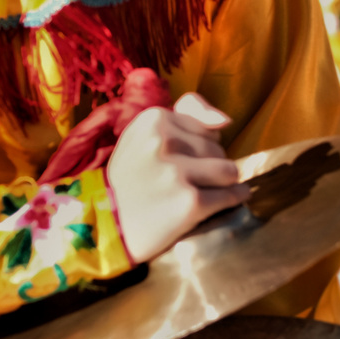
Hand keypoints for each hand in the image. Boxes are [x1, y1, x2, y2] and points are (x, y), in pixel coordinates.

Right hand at [107, 93, 249, 262]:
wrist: (106, 225)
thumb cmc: (133, 177)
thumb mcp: (146, 134)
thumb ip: (190, 112)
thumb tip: (226, 120)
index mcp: (153, 118)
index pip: (207, 129)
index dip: (197, 148)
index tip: (177, 162)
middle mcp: (164, 141)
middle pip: (218, 149)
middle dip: (209, 166)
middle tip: (184, 182)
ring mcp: (177, 172)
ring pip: (229, 170)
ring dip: (223, 184)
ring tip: (204, 193)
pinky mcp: (190, 202)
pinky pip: (230, 195)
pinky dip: (232, 199)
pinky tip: (220, 205)